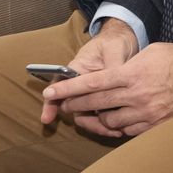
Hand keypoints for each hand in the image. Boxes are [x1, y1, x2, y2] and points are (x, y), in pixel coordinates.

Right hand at [40, 19, 137, 134]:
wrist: (126, 40)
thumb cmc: (114, 42)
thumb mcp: (113, 50)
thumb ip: (112, 66)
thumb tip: (114, 82)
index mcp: (77, 70)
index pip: (59, 87)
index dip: (51, 103)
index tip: (46, 118)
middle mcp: (82, 84)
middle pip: (75, 106)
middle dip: (84, 121)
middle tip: (100, 129)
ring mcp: (94, 92)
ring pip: (89, 113)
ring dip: (98, 124)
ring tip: (114, 131)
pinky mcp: (107, 97)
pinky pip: (103, 113)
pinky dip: (109, 122)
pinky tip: (121, 129)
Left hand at [43, 42, 172, 137]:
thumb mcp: (154, 52)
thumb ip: (129, 64)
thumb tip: (112, 76)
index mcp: (133, 74)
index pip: (91, 83)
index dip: (67, 89)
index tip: (50, 92)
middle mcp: (137, 96)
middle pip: (94, 105)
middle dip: (74, 105)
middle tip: (64, 105)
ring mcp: (147, 114)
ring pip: (109, 122)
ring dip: (97, 118)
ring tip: (91, 114)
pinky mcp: (157, 126)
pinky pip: (127, 131)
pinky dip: (117, 126)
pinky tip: (116, 120)